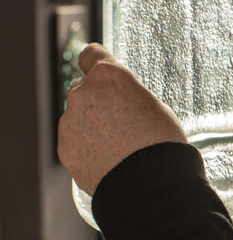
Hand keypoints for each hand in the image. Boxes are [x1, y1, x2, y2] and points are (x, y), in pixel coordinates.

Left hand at [58, 44, 187, 196]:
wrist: (150, 184)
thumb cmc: (161, 143)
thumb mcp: (153, 105)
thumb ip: (128, 95)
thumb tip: (120, 100)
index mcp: (109, 76)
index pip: (91, 55)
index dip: (97, 61)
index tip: (97, 66)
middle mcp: (83, 93)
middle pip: (85, 89)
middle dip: (98, 101)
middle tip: (121, 121)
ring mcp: (70, 122)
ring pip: (78, 117)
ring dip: (91, 125)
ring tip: (117, 146)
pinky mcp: (64, 148)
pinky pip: (74, 141)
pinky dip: (86, 146)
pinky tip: (108, 158)